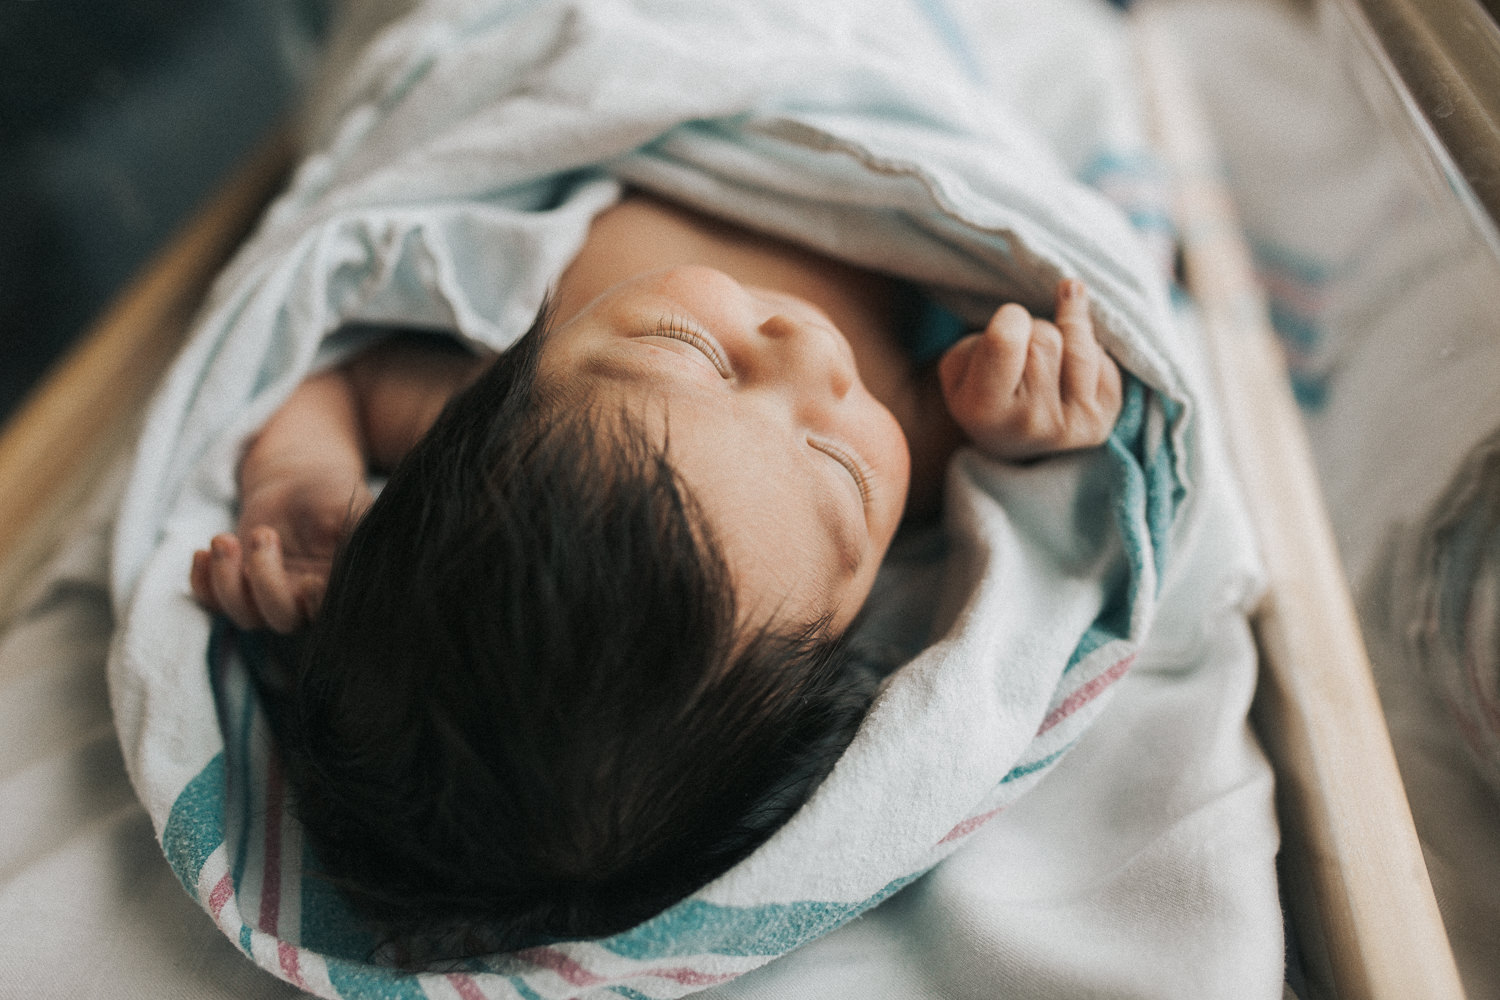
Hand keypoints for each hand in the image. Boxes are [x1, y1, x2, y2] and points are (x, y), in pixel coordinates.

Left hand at [190, 475, 372, 632]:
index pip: (328, 612)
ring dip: (227, 581)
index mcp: (337, 587)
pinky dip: (202, 583)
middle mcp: (304, 601)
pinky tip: (202, 553)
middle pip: (281, 618)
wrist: (299, 481)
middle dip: (264, 581)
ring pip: (244, 614)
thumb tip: (358, 559)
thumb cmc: (330, 493)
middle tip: (263, 533)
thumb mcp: (347, 508)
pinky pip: (213, 601)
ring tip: (224, 539)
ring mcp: (270, 596)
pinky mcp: (239, 585)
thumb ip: (355, 534)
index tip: (309, 580)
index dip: (316, 604)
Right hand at [937, 279, 1121, 461]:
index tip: (1005, 331)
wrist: (1002, 442)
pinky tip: (1067, 373)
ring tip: (1046, 359)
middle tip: (1020, 358)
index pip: (1007, 336)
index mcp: (986, 410)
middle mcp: (1032, 424)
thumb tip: (1073, 289)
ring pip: (1083, 345)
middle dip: (1035, 331)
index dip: (1009, 319)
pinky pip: (1105, 360)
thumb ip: (1000, 326)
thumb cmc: (979, 390)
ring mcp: (1071, 428)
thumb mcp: (961, 361)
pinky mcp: (1101, 423)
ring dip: (1066, 338)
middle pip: (1047, 337)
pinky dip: (1088, 356)